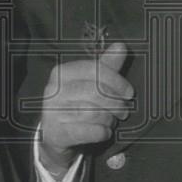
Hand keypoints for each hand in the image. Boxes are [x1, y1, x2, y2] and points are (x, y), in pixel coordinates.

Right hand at [39, 43, 131, 175]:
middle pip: (95, 92)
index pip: (94, 70)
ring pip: (93, 113)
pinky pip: (87, 132)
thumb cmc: (76, 104)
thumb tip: (120, 46)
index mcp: (62, 72)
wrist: (55, 135)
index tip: (129, 93)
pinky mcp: (56, 133)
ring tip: (111, 121)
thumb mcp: (90, 82)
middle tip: (124, 111)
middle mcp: (54, 90)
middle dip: (116, 103)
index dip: (117, 81)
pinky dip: (102, 132)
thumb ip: (106, 65)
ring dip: (109, 119)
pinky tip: (105, 132)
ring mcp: (52, 112)